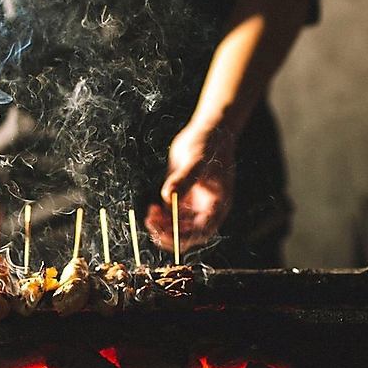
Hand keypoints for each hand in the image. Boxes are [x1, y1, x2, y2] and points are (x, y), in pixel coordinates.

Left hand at [145, 122, 235, 252]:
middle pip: (187, 232)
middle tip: (153, 225)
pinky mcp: (180, 193)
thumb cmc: (208, 144)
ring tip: (150, 216)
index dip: (185, 238)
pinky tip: (152, 208)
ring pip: (176, 224)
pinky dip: (160, 214)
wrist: (205, 130)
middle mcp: (204, 207)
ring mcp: (192, 201)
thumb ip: (183, 179)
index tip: (166, 235)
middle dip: (169, 232)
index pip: (202, 232)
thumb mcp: (196, 162)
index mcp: (216, 205)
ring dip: (162, 224)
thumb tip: (167, 196)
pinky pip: (169, 211)